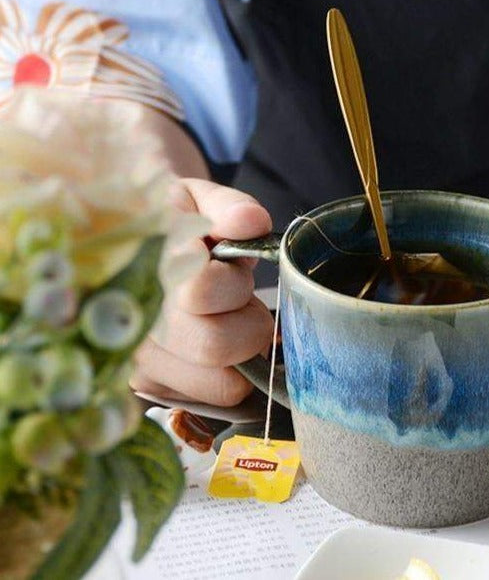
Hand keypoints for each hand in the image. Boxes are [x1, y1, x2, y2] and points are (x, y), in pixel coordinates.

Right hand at [130, 179, 274, 405]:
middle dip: (246, 321)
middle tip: (238, 298)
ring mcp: (138, 359)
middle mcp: (133, 319)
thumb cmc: (178, 219)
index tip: (230, 265)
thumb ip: (228, 206)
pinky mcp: (150, 386)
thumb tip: (250, 223)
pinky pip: (215, 396)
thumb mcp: (199, 197)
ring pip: (221, 381)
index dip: (232, 283)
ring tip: (224, 318)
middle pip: (215, 344)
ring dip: (240, 351)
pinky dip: (229, 372)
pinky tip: (211, 340)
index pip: (200, 290)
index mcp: (144, 265)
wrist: (136, 236)